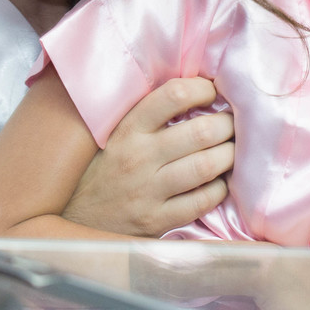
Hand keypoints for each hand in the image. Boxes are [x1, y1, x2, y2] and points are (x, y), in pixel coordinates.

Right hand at [61, 78, 233, 236]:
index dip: (203, 89)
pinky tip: (219, 181)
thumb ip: (151, 114)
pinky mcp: (157, 220)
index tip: (213, 92)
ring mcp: (148, 191)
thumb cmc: (105, 169)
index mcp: (129, 129)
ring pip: (207, 166)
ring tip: (232, 150)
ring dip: (230, 155)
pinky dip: (220, 188)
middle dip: (228, 125)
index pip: (173, 95)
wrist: (75, 220)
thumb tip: (198, 89)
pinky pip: (202, 200)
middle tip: (234, 124)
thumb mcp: (117, 134)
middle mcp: (139, 157)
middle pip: (201, 132)